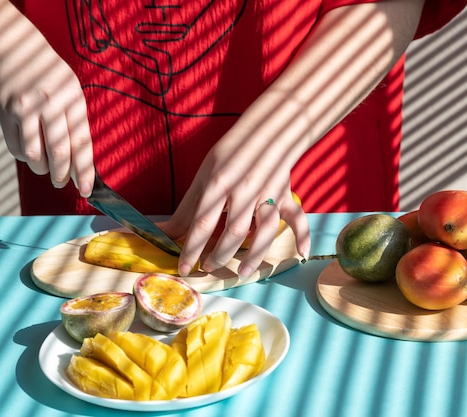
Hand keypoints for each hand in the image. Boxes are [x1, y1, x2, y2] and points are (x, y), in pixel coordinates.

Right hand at [0, 3, 94, 196]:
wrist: (17, 50)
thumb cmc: (51, 76)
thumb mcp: (72, 93)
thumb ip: (76, 124)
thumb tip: (79, 161)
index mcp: (72, 101)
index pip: (81, 144)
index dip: (84, 172)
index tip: (86, 190)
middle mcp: (49, 105)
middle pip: (58, 153)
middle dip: (61, 176)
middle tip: (61, 183)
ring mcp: (25, 109)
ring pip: (34, 154)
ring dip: (42, 169)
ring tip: (46, 169)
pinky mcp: (6, 112)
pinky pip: (15, 147)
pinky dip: (24, 158)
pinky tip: (30, 154)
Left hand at [163, 139, 310, 278]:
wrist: (265, 131)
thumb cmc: (229, 154)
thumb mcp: (203, 176)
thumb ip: (188, 209)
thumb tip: (163, 232)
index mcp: (218, 184)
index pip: (202, 223)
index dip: (191, 250)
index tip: (184, 269)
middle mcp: (243, 191)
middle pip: (233, 232)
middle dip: (220, 255)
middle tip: (209, 267)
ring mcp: (267, 194)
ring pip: (263, 230)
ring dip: (254, 255)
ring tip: (242, 272)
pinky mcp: (285, 195)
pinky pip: (297, 217)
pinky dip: (303, 236)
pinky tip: (301, 255)